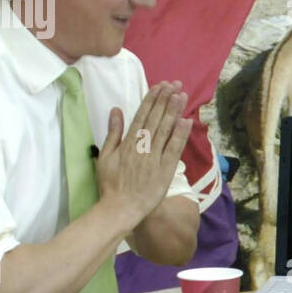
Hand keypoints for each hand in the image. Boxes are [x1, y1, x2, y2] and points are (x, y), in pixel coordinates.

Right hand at [94, 81, 192, 228]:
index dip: (152, 99)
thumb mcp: (105, 156)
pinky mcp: (165, 170)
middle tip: (175, 84)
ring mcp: (154, 158)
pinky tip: (186, 121)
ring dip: (174, 111)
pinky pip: (174, 149)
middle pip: (156, 118)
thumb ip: (112, 133)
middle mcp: (142, 146)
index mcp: (128, 142)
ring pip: (166, 130)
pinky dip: (180, 135)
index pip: (142, 115)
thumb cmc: (111, 184)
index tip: (160, 86)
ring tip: (181, 95)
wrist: (120, 208)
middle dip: (166, 99)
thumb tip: (116, 110)